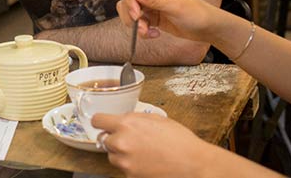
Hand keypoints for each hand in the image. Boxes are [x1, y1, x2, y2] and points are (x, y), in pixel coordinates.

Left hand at [92, 112, 215, 177]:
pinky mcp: (131, 176)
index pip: (97, 120)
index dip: (101, 121)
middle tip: (130, 139)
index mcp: (127, 124)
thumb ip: (134, 118)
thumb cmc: (179, 140)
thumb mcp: (155, 118)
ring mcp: (125, 162)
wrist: (193, 163)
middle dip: (114, 139)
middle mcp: (122, 142)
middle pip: (104, 140)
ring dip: (121, 153)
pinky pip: (124, 168)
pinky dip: (131, 165)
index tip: (104, 123)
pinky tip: (146, 162)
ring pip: (112, 156)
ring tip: (141, 152)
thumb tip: (122, 120)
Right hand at [118, 0, 218, 42]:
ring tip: (147, 32)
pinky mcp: (153, 18)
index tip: (136, 14)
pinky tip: (154, 34)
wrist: (207, 28)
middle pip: (128, 0)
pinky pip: (139, 23)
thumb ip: (155, 0)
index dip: (130, 1)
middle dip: (131, 14)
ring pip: (131, 13)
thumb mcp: (176, 6)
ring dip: (135, 24)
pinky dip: (142, 30)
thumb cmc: (198, 13)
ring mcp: (152, 5)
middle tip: (139, 24)